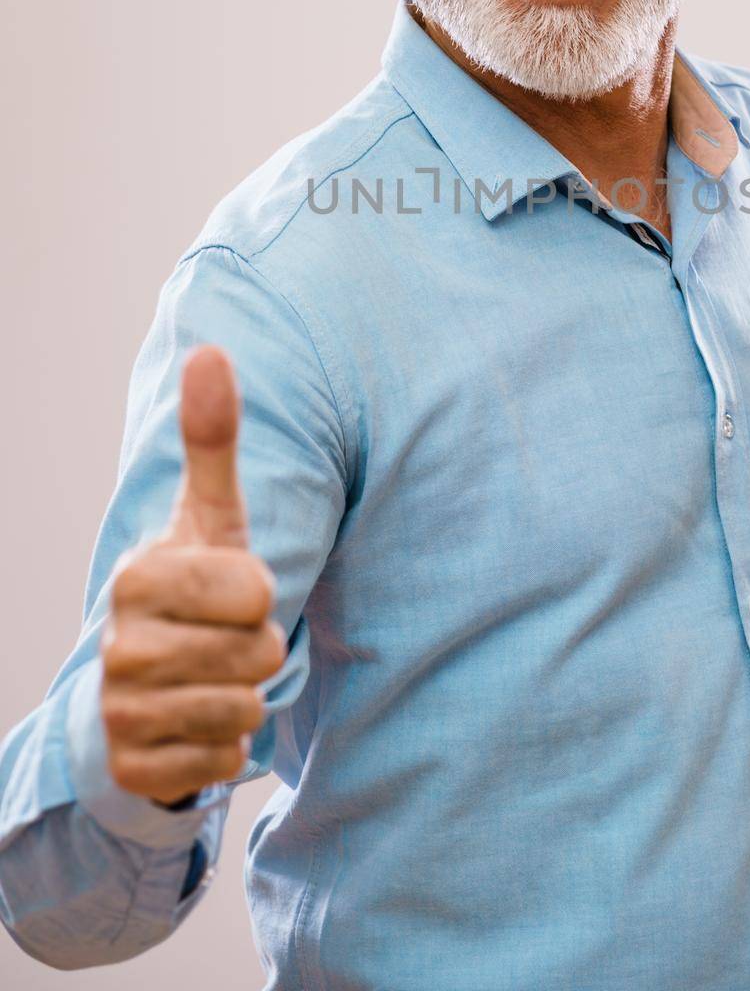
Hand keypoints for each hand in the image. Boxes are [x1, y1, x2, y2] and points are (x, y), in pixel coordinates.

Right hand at [100, 345, 286, 805]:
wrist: (144, 686)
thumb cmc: (194, 589)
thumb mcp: (212, 517)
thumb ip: (213, 441)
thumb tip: (210, 351)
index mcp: (139, 577)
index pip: (250, 590)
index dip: (259, 593)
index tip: (235, 589)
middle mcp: (118, 645)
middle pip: (255, 654)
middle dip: (259, 649)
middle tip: (228, 638)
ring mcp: (121, 711)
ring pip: (243, 710)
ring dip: (246, 696)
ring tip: (214, 677)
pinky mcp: (136, 770)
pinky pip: (223, 762)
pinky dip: (227, 745)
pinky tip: (198, 723)